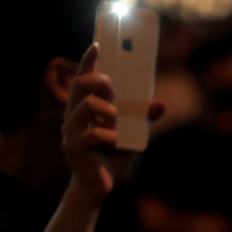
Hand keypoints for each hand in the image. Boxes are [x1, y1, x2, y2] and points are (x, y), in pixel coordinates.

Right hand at [61, 43, 164, 207]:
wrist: (98, 186)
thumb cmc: (113, 156)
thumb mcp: (133, 134)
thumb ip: (144, 119)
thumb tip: (161, 104)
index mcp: (85, 108)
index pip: (83, 79)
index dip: (88, 61)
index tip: (97, 45)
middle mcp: (73, 116)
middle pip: (81, 85)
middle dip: (101, 82)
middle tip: (115, 94)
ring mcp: (70, 131)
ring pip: (86, 106)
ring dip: (108, 110)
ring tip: (115, 121)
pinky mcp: (73, 148)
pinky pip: (95, 134)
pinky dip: (110, 136)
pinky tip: (114, 143)